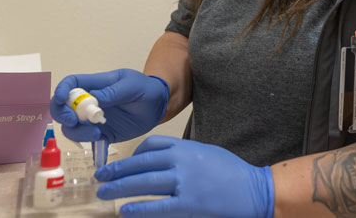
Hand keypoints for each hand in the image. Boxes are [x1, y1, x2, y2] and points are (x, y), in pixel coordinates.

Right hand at [50, 69, 168, 142]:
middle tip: (73, 121)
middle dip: (62, 114)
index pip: (71, 84)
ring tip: (97, 133)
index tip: (62, 99)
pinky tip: (100, 143)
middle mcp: (90, 102)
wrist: (158, 106)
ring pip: (72, 127)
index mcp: (96, 84)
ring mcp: (94, 119)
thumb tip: (94, 97)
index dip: (62, 90)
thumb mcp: (132, 85)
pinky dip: (89, 145)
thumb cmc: (145, 89)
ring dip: (77, 132)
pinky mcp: (102, 134)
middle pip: (63, 108)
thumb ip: (114, 91)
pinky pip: (88, 141)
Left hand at [95, 135, 274, 217]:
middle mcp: (182, 161)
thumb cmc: (231, 172)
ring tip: (104, 193)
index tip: (123, 163)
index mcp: (186, 147)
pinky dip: (138, 208)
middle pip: (141, 163)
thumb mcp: (205, 152)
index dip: (133, 154)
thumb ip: (182, 155)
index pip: (151, 144)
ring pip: (144, 183)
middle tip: (100, 176)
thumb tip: (156, 163)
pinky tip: (126, 211)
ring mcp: (185, 183)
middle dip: (117, 170)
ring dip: (120, 188)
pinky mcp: (189, 204)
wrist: (254, 189)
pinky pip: (157, 207)